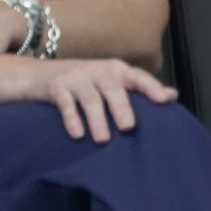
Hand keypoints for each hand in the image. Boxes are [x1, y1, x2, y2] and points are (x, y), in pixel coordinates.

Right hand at [28, 58, 178, 142]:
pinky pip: (66, 103)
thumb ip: (139, 89)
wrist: (37, 75)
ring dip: (97, 119)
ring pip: (90, 98)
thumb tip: (172, 95)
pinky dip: (72, 118)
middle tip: (129, 128)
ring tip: (103, 140)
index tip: (165, 100)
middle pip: (113, 88)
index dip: (152, 87)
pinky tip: (77, 135)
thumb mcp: (112, 82)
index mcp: (117, 70)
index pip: (138, 76)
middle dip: (122, 107)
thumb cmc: (85, 83)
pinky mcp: (56, 86)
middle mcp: (98, 70)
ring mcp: (76, 76)